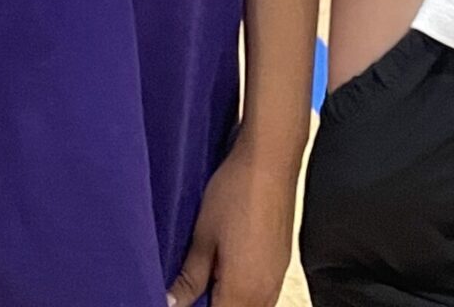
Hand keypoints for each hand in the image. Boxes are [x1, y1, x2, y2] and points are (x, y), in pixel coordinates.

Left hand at [167, 138, 298, 306]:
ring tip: (207, 282)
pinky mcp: (282, 264)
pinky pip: (263, 296)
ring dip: (230, 302)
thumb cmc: (236, 193)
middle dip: (213, 306)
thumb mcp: (203, 237)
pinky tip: (226, 273)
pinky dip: (243, 294)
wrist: (270, 160)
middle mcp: (266, 292)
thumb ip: (190, 278)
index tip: (182, 300)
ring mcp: (277, 279)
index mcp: (242, 290)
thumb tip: (171, 303)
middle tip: (191, 290)